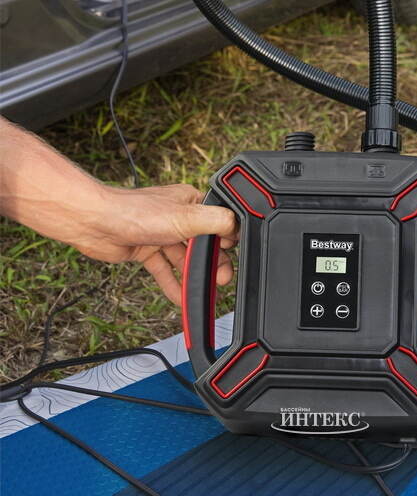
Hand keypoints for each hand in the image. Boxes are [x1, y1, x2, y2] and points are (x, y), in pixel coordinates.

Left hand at [69, 184, 237, 304]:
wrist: (94, 223)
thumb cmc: (134, 212)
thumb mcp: (186, 217)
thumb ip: (216, 221)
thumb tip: (238, 226)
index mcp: (192, 202)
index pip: (218, 222)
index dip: (227, 242)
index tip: (232, 258)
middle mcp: (178, 216)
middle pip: (203, 244)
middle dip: (213, 264)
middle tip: (222, 279)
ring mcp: (162, 233)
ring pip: (184, 259)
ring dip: (194, 276)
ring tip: (205, 292)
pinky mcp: (147, 248)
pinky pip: (165, 269)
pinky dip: (173, 284)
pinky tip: (182, 298)